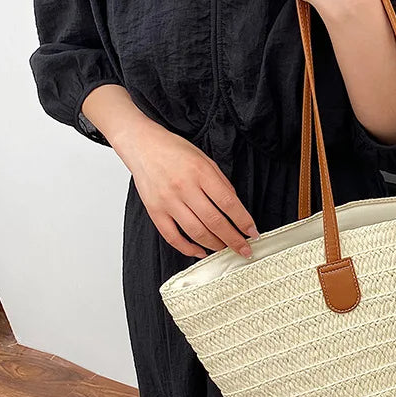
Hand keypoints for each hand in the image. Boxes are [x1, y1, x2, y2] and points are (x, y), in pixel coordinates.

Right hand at [116, 120, 258, 259]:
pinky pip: (172, 237)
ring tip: (226, 249)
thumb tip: (236, 207)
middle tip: (245, 250)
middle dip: (233, 240)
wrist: (142, 145)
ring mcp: (168, 201)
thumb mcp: (205, 160)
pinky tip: (200, 251)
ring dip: (215, 245)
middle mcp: (184, 188)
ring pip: (196, 232)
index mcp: (200, 172)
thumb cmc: (175, 150)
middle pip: (214, 221)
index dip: (243, 221)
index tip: (253, 232)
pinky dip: (188, 248)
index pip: (228, 203)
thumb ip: (221, 183)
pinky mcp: (154, 211)